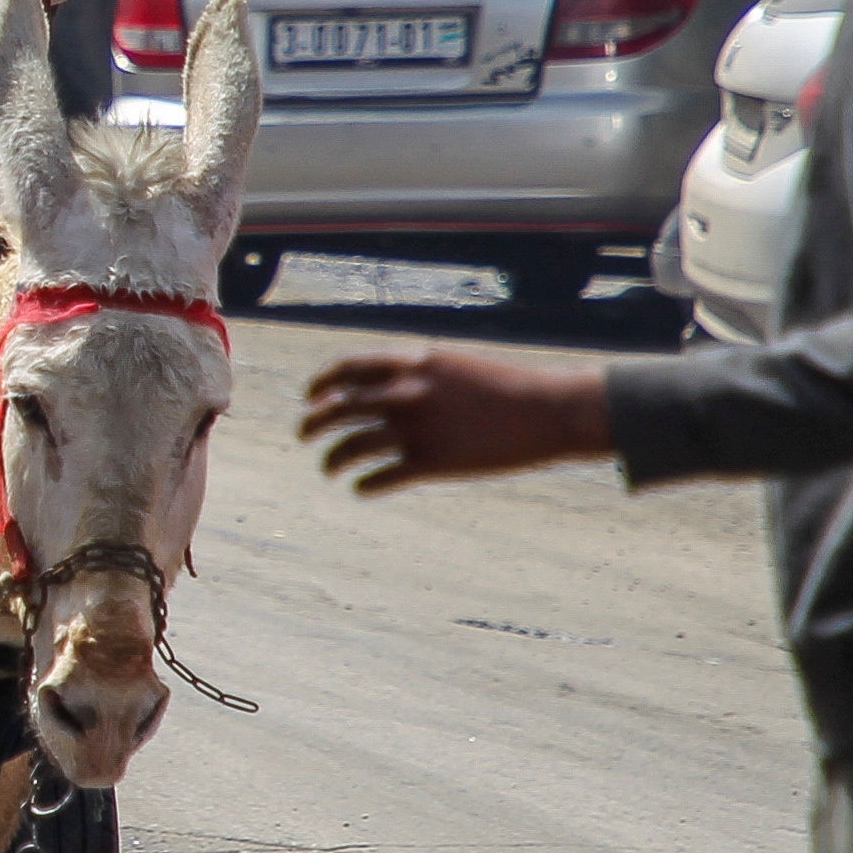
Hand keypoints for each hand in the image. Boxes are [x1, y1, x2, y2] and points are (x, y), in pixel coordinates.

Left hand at [298, 348, 613, 492]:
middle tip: (304, 435)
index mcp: (412, 363)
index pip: (348, 368)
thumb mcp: (455, 367)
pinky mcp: (432, 462)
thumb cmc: (507, 388)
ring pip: (352, 447)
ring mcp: (417, 428)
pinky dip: (365, 485)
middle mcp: (407, 392)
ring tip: (328, 468)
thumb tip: (384, 388)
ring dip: (333, 459)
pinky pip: (381, 478)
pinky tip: (361, 489)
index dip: (322, 383)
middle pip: (340, 408)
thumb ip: (417, 374)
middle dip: (314, 423)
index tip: (311, 396)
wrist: (548, 409)